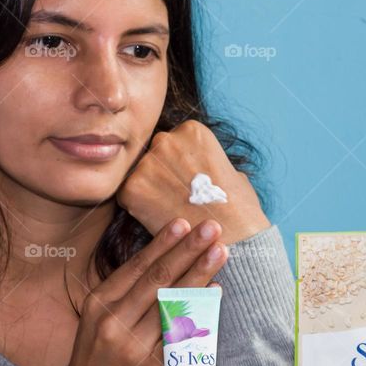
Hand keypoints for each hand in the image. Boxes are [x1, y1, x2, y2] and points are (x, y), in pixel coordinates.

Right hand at [45, 217, 226, 365]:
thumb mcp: (95, 325)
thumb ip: (122, 300)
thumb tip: (161, 269)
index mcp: (99, 306)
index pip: (136, 268)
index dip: (162, 244)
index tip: (182, 222)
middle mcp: (114, 323)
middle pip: (157, 279)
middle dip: (187, 249)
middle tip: (210, 227)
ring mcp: (133, 348)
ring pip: (173, 304)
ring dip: (200, 274)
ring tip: (220, 252)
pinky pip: (181, 337)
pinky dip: (200, 313)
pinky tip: (214, 295)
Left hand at [117, 119, 269, 243]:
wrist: (234, 236)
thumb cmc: (238, 206)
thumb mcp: (229, 169)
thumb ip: (206, 161)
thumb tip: (199, 165)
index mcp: (191, 129)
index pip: (173, 142)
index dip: (179, 165)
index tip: (188, 182)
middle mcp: (166, 139)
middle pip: (153, 154)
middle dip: (160, 174)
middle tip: (175, 197)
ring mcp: (147, 163)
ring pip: (138, 174)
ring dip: (148, 190)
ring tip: (168, 209)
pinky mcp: (133, 188)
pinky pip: (127, 195)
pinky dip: (138, 208)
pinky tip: (158, 218)